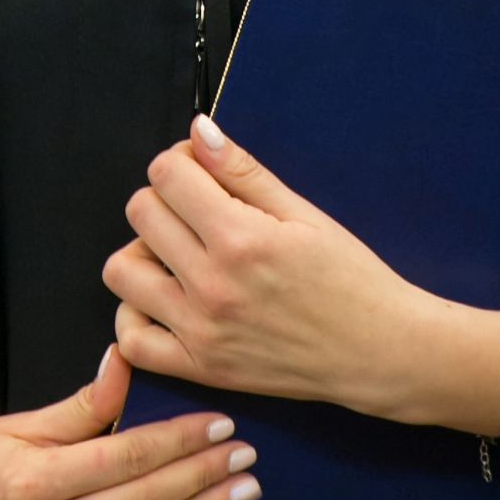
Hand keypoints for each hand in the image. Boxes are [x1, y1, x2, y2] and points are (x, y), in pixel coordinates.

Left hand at [104, 116, 431, 418]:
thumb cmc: (350, 278)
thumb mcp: (303, 213)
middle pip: (140, 212)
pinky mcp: (200, 368)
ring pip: (122, 271)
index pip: (166, 174)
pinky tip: (164, 297)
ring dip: (143, 251)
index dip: (180, 161)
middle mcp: (212, 285)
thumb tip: (199, 131)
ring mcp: (201, 331)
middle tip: (196, 208)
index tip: (201, 170)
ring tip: (179, 252)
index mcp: (240, 238)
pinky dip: (136, 314)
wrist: (377, 351)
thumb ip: (242, 171)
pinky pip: (132, 341)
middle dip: (163, 198)